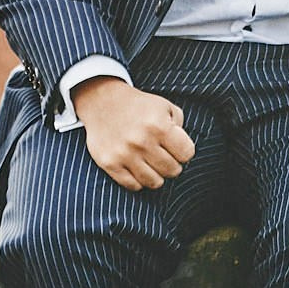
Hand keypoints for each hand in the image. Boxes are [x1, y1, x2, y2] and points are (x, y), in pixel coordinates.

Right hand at [69, 76, 194, 192]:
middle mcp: (142, 141)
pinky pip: (133, 186)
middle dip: (172, 165)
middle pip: (173, 170)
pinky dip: (139, 180)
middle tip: (164, 156)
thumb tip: (184, 152)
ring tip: (152, 163)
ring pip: (154, 182)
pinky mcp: (109, 163)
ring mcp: (124, 154)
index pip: (186, 154)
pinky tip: (138, 168)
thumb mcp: (164, 106)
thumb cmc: (139, 106)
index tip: (177, 148)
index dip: (185, 152)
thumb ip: (180, 127)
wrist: (102, 102)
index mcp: (159, 125)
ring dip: (157, 175)